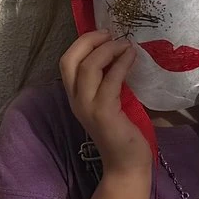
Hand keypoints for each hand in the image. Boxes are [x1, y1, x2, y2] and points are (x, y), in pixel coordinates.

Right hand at [60, 31, 150, 178]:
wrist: (126, 164)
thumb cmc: (122, 132)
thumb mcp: (109, 101)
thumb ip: (107, 80)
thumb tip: (118, 53)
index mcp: (75, 96)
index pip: (66, 62)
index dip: (82, 43)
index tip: (104, 35)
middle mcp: (76, 100)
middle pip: (69, 60)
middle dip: (88, 41)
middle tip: (110, 34)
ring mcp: (88, 107)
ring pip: (87, 67)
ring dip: (108, 50)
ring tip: (125, 45)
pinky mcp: (104, 113)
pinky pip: (110, 80)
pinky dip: (121, 64)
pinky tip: (132, 57)